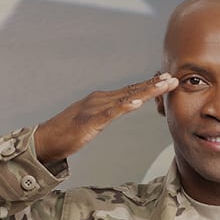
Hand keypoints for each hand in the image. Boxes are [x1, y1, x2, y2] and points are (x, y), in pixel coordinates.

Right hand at [33, 73, 178, 162]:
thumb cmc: (67, 132)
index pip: (130, 90)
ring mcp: (94, 108)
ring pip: (126, 98)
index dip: (149, 84)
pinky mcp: (89, 120)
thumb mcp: (93, 121)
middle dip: (154, 84)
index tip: (167, 80)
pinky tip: (138, 102)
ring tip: (163, 86)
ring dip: (146, 91)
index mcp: (102, 99)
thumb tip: (123, 109)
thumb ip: (108, 113)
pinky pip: (110, 113)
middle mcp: (100, 99)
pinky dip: (125, 107)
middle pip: (132, 90)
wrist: (45, 140)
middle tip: (174, 78)